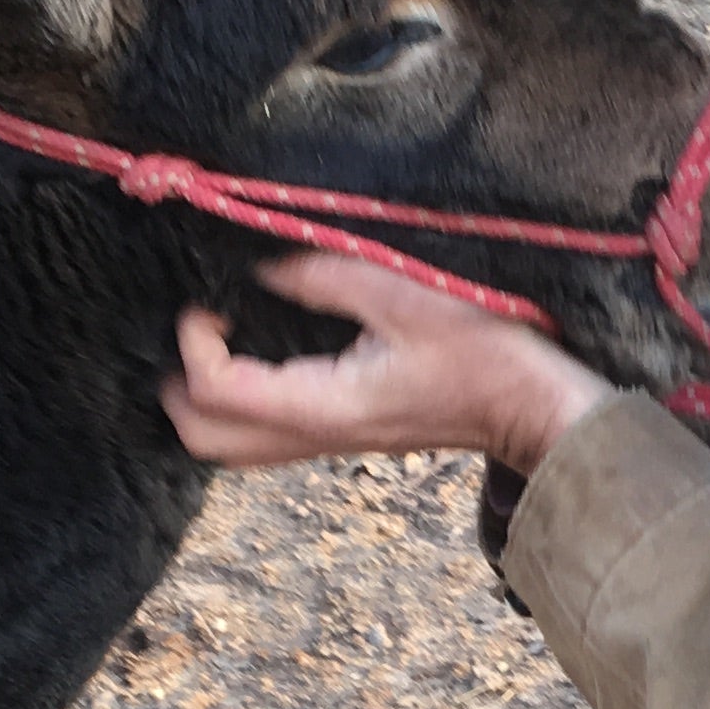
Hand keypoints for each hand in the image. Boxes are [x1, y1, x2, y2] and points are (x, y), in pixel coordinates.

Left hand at [162, 250, 619, 477]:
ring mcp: (326, 442)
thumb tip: (263, 263)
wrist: (529, 405)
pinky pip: (262, 433)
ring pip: (229, 445)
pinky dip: (237, 400)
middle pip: (204, 438)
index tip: (211, 298)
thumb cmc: (483, 352)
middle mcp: (314, 435)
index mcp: (322, 404)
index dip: (194, 341)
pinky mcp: (340, 432)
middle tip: (200, 324)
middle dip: (180, 382)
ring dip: (205, 397)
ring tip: (220, 337)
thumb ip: (323, 273)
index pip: (216, 390)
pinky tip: (256, 349)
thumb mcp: (404, 293)